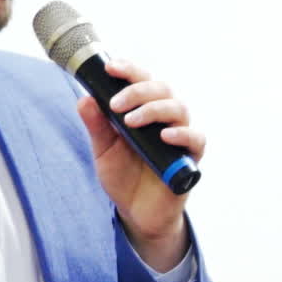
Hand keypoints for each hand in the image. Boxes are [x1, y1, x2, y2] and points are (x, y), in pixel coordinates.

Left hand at [76, 60, 204, 271]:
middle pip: (162, 88)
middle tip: (115, 105)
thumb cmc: (123, 177)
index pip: (141, 80)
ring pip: (179, 108)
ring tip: (130, 122)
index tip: (110, 68)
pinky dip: (183, 134)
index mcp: (143, 110)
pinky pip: (196, 138)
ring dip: (154, 109)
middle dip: (138, 91)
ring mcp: (179, 136)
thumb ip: (96, 126)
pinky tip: (165, 136)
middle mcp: (164, 118)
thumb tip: (85, 98)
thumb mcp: (103, 151)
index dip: (129, 70)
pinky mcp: (190, 158)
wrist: (136, 213)